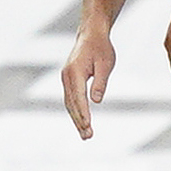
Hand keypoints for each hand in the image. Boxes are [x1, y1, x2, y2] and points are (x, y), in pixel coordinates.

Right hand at [60, 23, 116, 140]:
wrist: (91, 33)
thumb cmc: (101, 47)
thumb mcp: (105, 64)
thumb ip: (100, 82)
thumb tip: (96, 101)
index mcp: (75, 72)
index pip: (78, 97)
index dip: (83, 113)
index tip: (88, 126)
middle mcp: (66, 76)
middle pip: (71, 104)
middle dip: (79, 121)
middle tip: (87, 136)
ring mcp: (65, 78)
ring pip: (69, 103)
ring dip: (76, 119)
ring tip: (85, 134)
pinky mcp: (68, 79)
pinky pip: (70, 99)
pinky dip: (75, 111)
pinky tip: (81, 121)